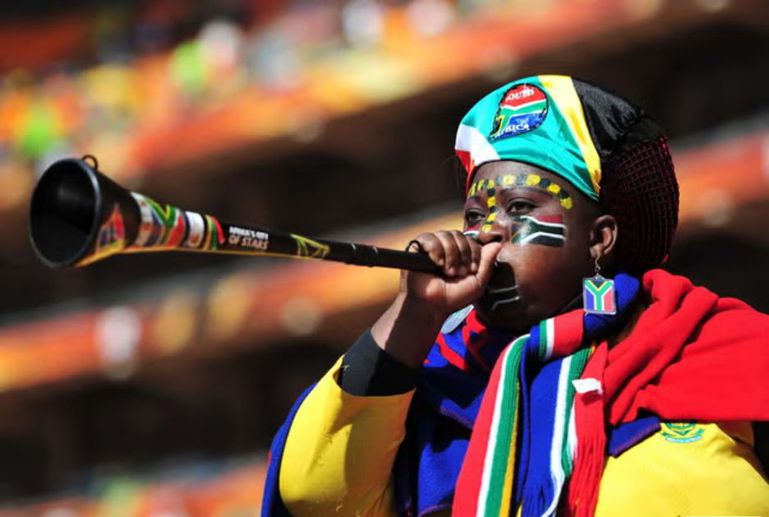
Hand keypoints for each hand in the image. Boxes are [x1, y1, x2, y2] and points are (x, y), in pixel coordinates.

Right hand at [370, 231, 500, 367]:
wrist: (432, 306)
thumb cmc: (453, 297)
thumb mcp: (477, 283)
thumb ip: (487, 263)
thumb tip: (498, 243)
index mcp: (461, 254)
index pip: (471, 240)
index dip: (474, 252)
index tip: (471, 270)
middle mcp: (447, 247)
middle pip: (459, 235)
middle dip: (462, 254)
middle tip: (458, 272)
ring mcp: (432, 246)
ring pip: (445, 235)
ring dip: (450, 254)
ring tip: (447, 271)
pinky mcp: (417, 248)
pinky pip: (428, 238)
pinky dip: (435, 249)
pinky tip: (437, 263)